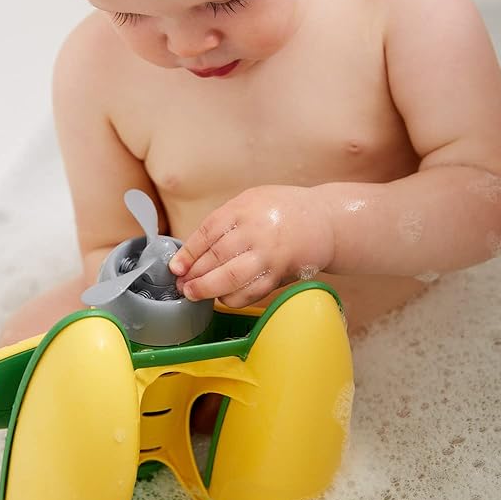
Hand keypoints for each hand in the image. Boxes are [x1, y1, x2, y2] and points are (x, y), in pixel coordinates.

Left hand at [169, 185, 334, 307]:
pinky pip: (250, 292)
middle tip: (181, 286)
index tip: (176, 268)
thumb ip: (225, 221)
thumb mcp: (251, 201)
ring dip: (207, 290)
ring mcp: (268, 254)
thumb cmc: (283, 210)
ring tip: (193, 294)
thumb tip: (194, 249)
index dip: (187, 253)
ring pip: (230, 278)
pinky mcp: (279, 273)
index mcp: (243, 209)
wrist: (324, 220)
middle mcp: (255, 231)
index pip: (207, 233)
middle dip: (193, 275)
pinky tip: (222, 298)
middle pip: (215, 257)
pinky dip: (232, 299)